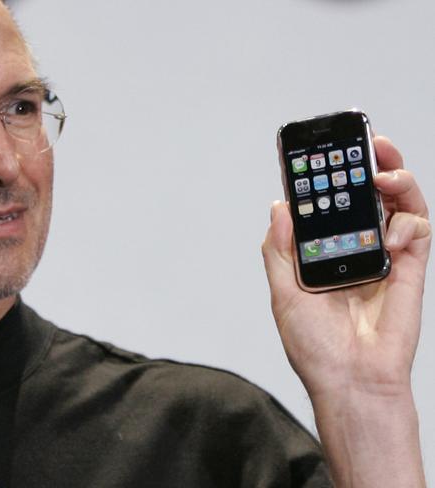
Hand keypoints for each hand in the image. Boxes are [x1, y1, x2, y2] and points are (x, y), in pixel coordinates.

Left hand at [262, 136, 430, 397]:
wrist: (351, 381)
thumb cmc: (314, 345)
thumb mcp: (284, 293)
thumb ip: (280, 250)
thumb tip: (279, 206)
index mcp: (323, 253)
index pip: (328, 206)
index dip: (328, 178)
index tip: (322, 153)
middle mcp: (354, 249)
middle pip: (366, 197)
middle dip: (368, 165)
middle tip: (366, 143)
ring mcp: (384, 257)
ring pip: (398, 205)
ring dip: (396, 178)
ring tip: (384, 168)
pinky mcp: (410, 269)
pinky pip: (419, 231)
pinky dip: (410, 221)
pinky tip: (394, 231)